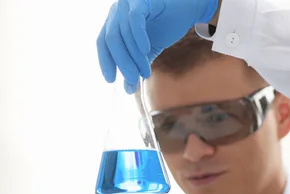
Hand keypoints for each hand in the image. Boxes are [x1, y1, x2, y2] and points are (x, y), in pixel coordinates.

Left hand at [97, 0, 218, 93]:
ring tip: (145, 71)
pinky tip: (146, 49)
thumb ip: (136, 67)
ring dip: (134, 56)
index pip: (102, 43)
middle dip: (122, 63)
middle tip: (132, 80)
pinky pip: (135, 18)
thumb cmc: (164, 27)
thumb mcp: (147, 51)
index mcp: (114, 22)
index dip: (105, 61)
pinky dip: (138, 36)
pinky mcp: (141, 0)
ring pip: (124, 33)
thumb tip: (128, 89)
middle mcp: (117, 11)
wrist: (187, 10)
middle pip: (111, 40)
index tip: (111, 80)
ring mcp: (127, 3)